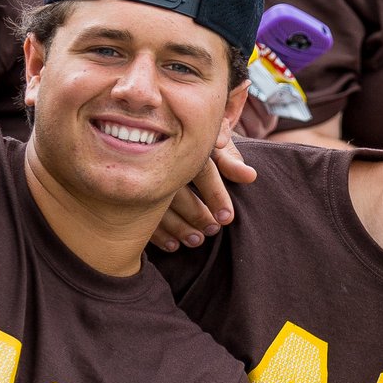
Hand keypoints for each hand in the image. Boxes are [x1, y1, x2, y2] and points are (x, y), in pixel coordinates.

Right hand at [152, 137, 257, 251]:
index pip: (201, 170)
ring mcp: (142, 177)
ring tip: (197, 241)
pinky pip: (141, 216)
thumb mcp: (214, 147)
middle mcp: (161, 160)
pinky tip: (173, 245)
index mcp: (185, 145)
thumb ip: (231, 161)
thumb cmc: (196, 145)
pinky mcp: (132, 195)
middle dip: (197, 214)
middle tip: (213, 230)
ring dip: (179, 227)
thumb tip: (250, 176)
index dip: (215, 194)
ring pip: (158, 206)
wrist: (160, 137)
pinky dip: (158, 234)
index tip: (227, 218)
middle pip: (177, 191)